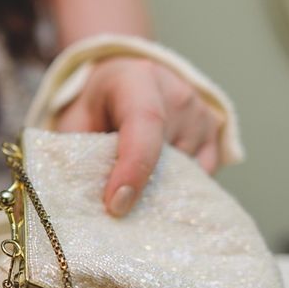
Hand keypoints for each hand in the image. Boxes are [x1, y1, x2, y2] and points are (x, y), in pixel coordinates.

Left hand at [55, 57, 223, 216]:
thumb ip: (77, 152)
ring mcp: (200, 113)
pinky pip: (201, 176)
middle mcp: (177, 92)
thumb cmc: (94, 106)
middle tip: (114, 208)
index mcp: (136, 79)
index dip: (132, 168)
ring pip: (185, 173)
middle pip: (166, 156)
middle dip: (141, 190)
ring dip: (158, 190)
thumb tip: (78, 195)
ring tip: (133, 186)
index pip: (144, 123)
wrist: (120, 83)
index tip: (116, 205)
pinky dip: (178, 188)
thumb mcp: (74, 122)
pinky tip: (155, 181)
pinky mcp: (214, 132)